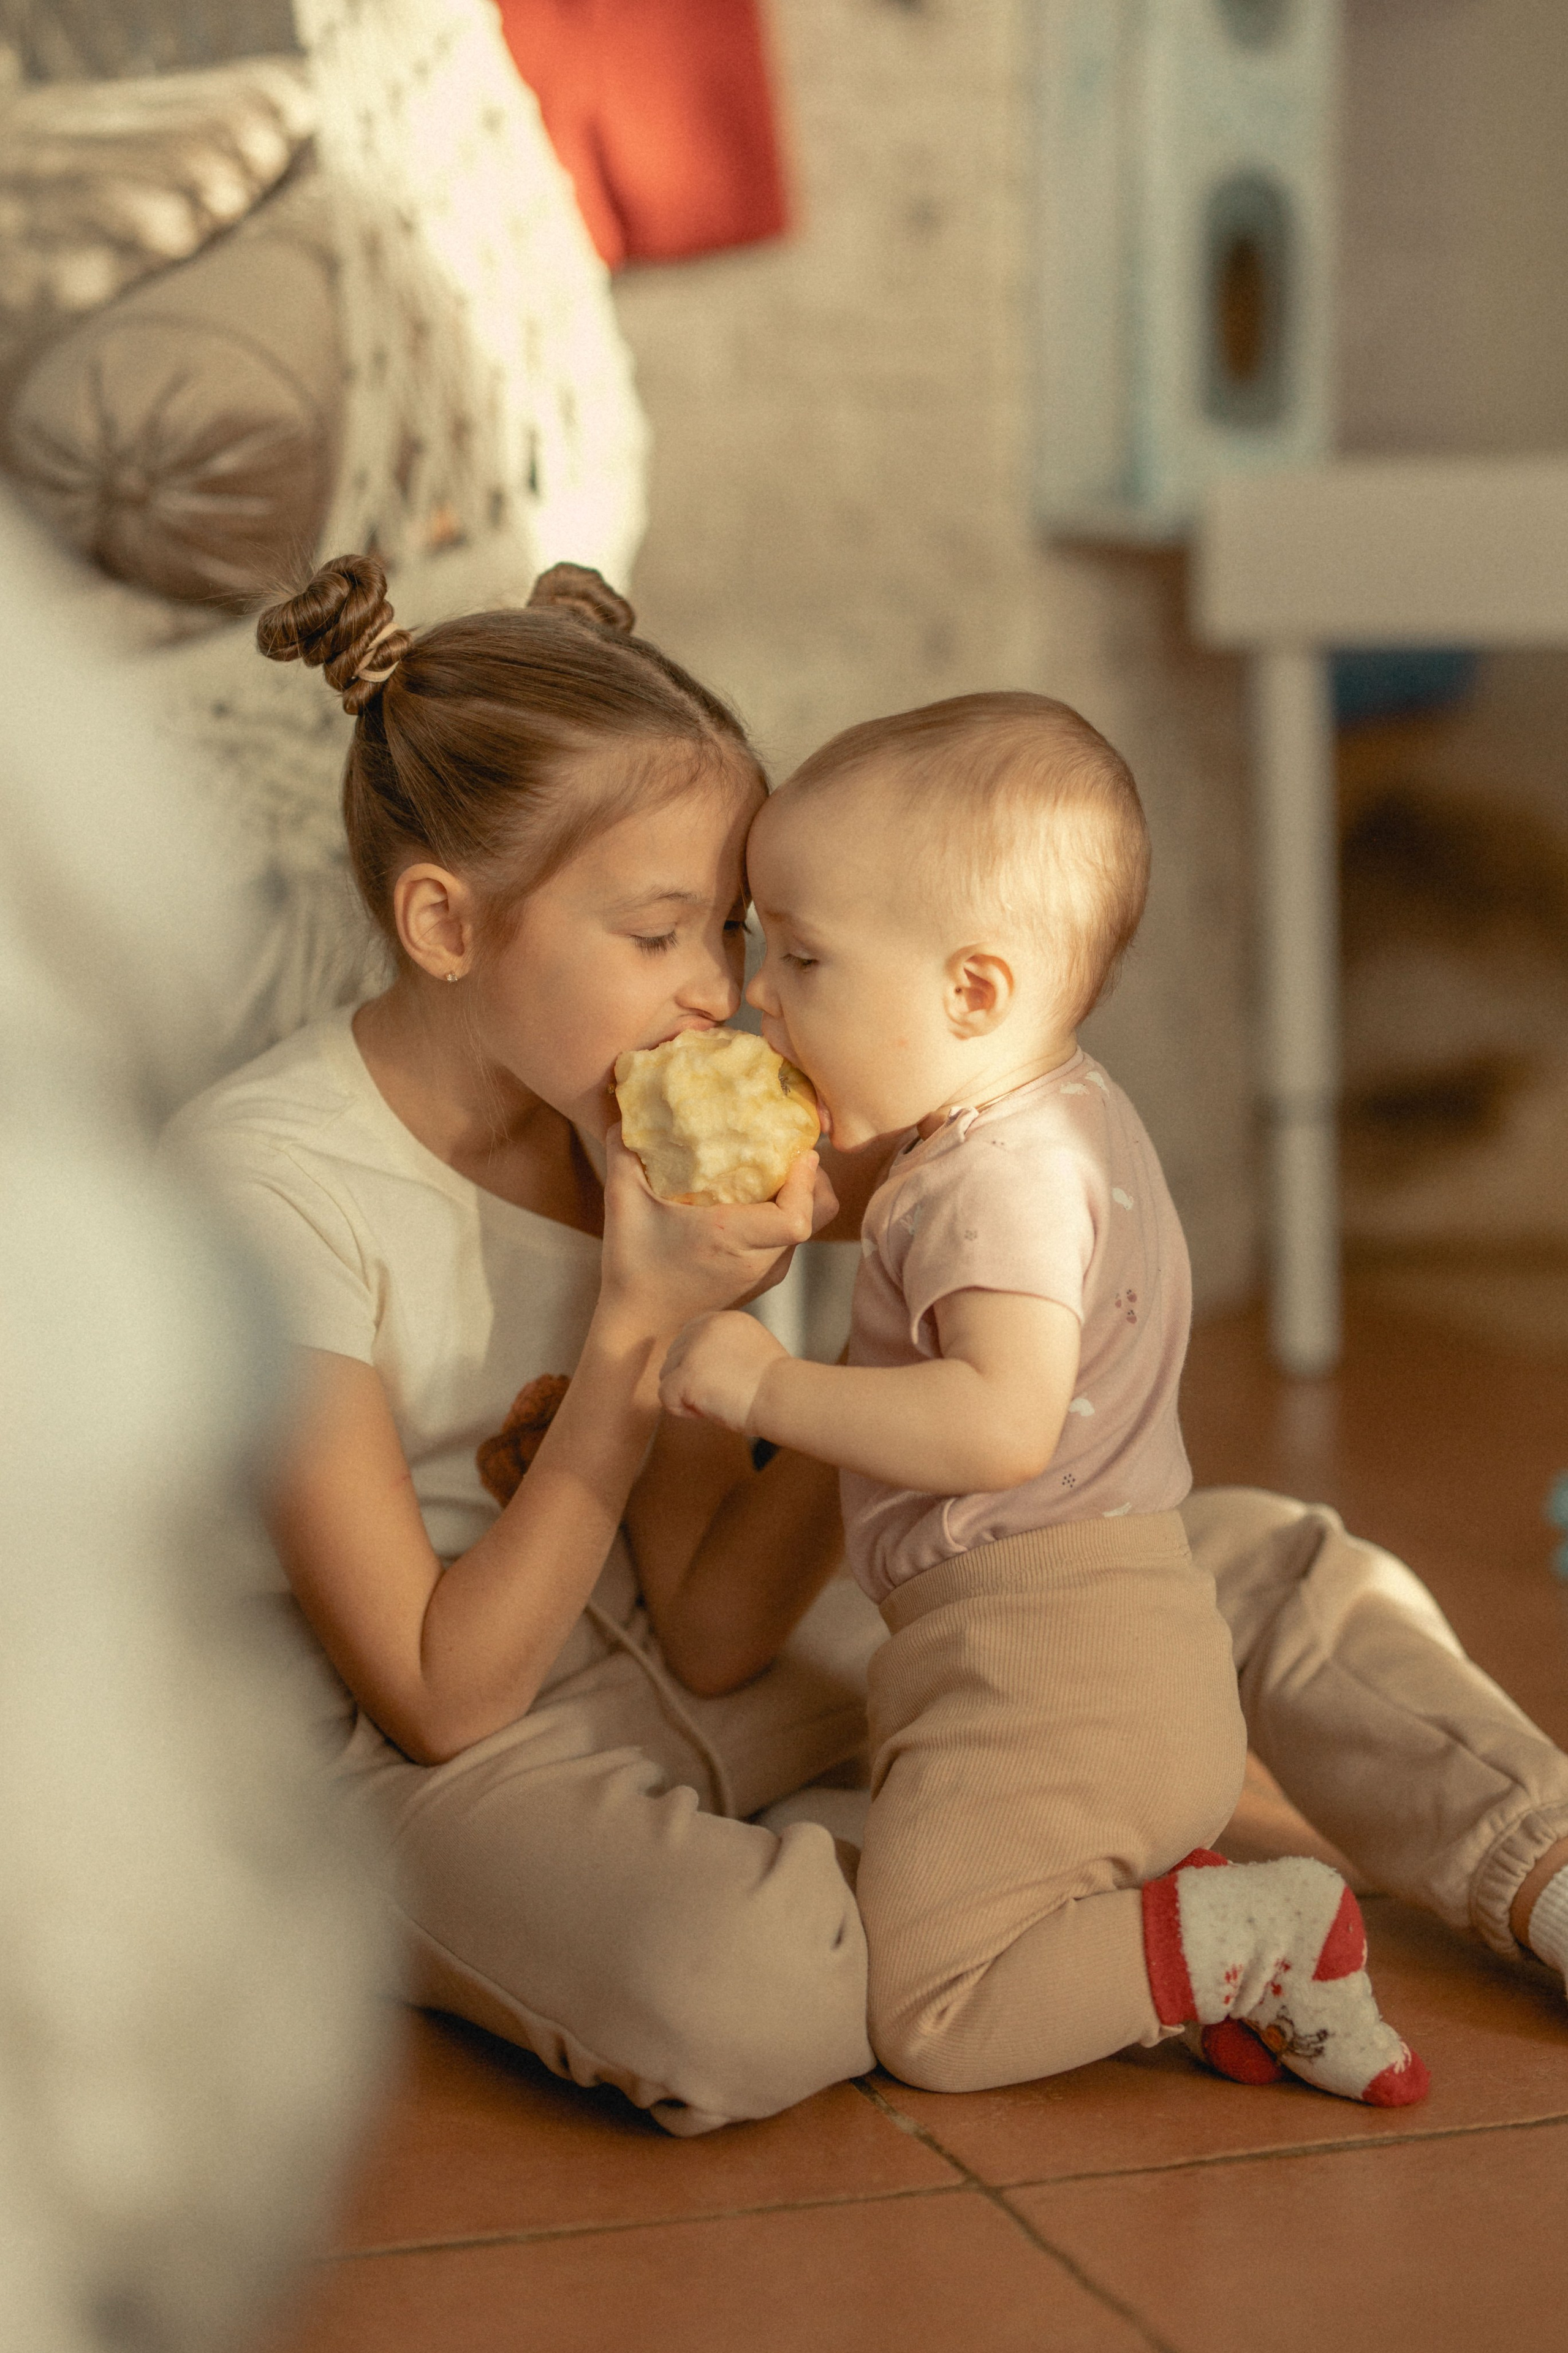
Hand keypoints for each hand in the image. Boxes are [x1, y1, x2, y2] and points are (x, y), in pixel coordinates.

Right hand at [598, 1130, 827, 1340]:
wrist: (643, 1330)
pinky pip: (791, 1239)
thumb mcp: (621, 1205)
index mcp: (733, 1239)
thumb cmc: (633, 1268)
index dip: (807, 1182)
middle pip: (817, 1214)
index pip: (797, 1216)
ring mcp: (766, 1272)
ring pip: (809, 1227)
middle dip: (812, 1178)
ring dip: (801, 1195)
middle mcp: (759, 1260)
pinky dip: (786, 1213)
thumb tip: (624, 1110)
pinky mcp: (763, 1279)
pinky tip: (756, 1197)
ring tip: (775, 1167)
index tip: (799, 1153)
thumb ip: (622, 1154)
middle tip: (789, 1149)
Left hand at [660, 1311, 789, 1432]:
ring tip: (717, 1401)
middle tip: (721, 1394)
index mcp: (722, 1320)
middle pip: (674, 1356)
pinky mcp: (685, 1375)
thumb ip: (723, 1347)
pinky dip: (682, 1410)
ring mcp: (693, 1351)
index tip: (722, 1380)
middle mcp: (704, 1328)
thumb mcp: (749, 1349)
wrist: (783, 1397)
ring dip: (686, 1394)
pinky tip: (707, 1411)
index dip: (698, 1364)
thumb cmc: (774, 1385)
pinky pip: (665, 1396)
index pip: (689, 1337)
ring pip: (667, 1375)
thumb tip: (699, 1365)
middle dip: (690, 1379)